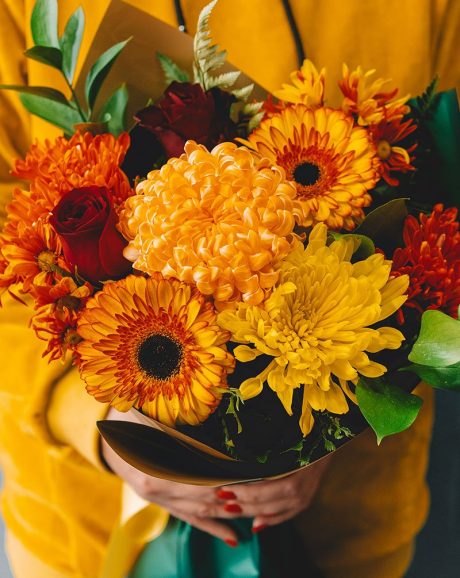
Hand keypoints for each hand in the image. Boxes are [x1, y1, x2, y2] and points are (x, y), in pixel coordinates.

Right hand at [101, 407, 331, 543]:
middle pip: (201, 493)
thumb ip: (175, 412)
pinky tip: (234, 535)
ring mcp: (157, 497)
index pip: (197, 471)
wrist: (106, 434)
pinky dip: (211, 527)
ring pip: (197, 511)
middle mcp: (155, 483)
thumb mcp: (149, 408)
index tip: (249, 471)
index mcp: (153, 458)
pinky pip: (188, 519)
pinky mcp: (160, 503)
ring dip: (227, 514)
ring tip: (255, 515)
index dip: (224, 473)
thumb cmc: (132, 414)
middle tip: (262, 492)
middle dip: (232, 494)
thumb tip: (208, 401)